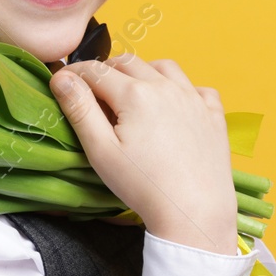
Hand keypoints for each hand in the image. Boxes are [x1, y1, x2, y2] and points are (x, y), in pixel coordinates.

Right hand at [49, 53, 238, 254]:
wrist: (194, 212)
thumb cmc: (144, 186)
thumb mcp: (101, 151)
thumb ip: (80, 110)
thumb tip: (62, 78)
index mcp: (135, 94)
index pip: (96, 72)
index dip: (75, 74)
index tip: (63, 82)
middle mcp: (166, 87)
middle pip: (129, 63)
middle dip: (107, 70)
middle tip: (94, 89)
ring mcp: (194, 99)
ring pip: (164, 67)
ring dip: (144, 71)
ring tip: (133, 90)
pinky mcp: (214, 115)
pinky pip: (197, 87)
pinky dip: (182, 88)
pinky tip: (174, 104)